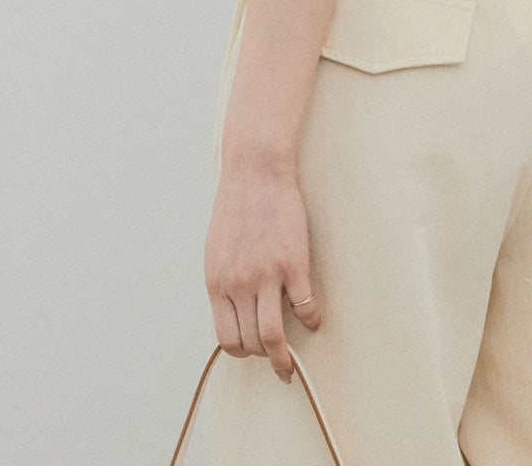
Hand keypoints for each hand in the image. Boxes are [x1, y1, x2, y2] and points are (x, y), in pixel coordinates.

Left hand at [204, 158, 322, 383]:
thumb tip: (232, 311)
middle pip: (250, 343)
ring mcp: (266, 275)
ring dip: (284, 355)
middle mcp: (238, 285)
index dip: (242, 351)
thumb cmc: (236, 206)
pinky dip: (311, 320)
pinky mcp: (292, 263)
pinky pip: (304, 307)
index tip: (253, 351)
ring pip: (273, 336)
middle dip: (264, 356)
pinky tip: (314, 320)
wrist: (255, 171)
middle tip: (277, 359)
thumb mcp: (216, 250)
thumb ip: (223, 281)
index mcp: (217, 283)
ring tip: (292, 360)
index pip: (227, 338)